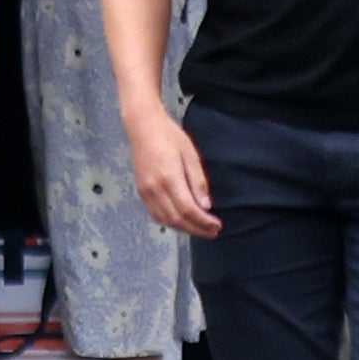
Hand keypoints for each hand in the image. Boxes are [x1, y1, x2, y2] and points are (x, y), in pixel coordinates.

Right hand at [125, 103, 221, 239]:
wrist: (143, 127)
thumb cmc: (170, 136)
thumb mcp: (191, 155)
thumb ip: (198, 182)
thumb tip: (206, 205)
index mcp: (169, 178)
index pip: (188, 209)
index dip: (203, 222)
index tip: (217, 226)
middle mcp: (154, 189)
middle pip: (176, 219)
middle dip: (196, 229)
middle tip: (213, 232)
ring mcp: (145, 192)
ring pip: (164, 220)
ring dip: (184, 229)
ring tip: (200, 229)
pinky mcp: (141, 191)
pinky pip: (155, 214)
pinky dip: (169, 222)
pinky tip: (181, 221)